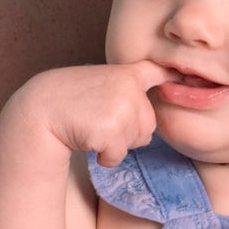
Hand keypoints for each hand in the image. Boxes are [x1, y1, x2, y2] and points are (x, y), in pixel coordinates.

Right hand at [15, 60, 170, 166]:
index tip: (189, 80)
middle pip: (148, 126)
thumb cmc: (68, 99)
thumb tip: (150, 120)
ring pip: (136, 142)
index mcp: (127, 74)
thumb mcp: (99, 83)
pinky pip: (118, 156)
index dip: (176, 78)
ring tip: (90, 126)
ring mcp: (122, 108)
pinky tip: (86, 139)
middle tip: (97, 119)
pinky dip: (104, 156)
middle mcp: (129, 88)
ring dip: (115, 144)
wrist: (39, 108)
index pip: (158, 73)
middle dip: (128, 132)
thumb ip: (126, 91)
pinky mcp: (111, 131)